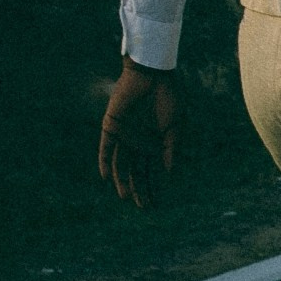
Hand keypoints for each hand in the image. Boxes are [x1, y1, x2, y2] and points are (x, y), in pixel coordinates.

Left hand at [98, 60, 181, 205]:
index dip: (153, 186)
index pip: (151, 170)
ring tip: (125, 196)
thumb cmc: (167, 97)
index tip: (156, 203)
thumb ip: (171, 148)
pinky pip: (106, 147)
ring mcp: (124, 135)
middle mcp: (137, 142)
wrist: (152, 75)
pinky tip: (105, 177)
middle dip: (139, 189)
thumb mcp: (174, 125)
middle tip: (143, 206)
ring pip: (121, 163)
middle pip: (136, 171)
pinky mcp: (111, 126)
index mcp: (153, 143)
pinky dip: (105, 161)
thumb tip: (170, 172)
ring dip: (122, 180)